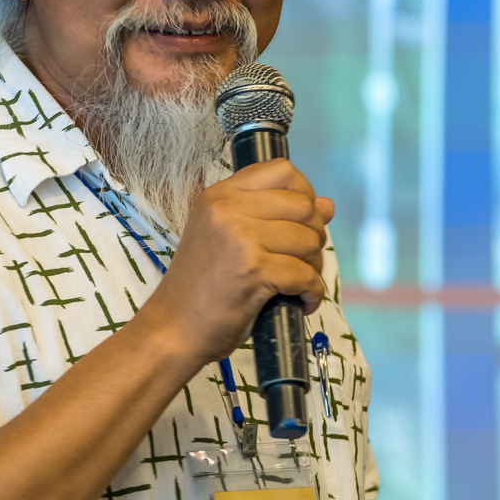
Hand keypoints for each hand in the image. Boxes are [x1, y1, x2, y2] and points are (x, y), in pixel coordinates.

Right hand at [140, 159, 332, 361]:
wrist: (172, 329)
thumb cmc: (201, 288)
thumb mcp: (230, 240)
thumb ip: (275, 218)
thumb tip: (327, 206)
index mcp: (220, 195)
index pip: (282, 170)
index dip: (304, 194)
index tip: (301, 221)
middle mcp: (228, 209)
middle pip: (303, 206)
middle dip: (314, 235)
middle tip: (302, 261)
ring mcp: (240, 238)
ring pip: (309, 240)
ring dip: (314, 266)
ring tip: (298, 284)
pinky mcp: (253, 271)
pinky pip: (306, 275)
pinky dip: (312, 293)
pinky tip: (301, 303)